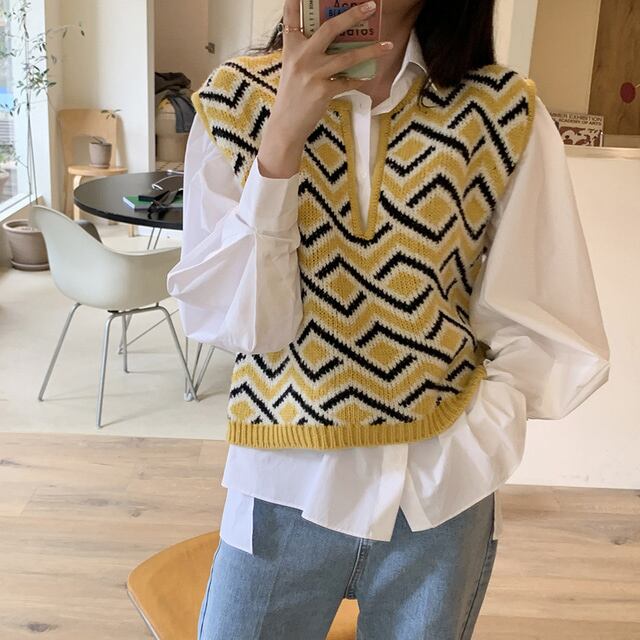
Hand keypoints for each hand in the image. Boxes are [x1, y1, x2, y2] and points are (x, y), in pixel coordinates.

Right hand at [257, 0, 392, 178]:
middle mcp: (301, 56)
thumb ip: (307, 52)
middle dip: (352, 15)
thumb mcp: (293, 68)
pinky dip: (358, 79)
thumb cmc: (292, 96)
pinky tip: (367, 76)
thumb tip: (335, 41)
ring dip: (371, 51)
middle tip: (370, 6)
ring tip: (387, 45)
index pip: (292, 16)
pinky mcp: (323, 90)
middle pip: (330, 28)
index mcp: (291, 47)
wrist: (286, 125)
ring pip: (347, 56)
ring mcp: (312, 73)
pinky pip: (348, 81)